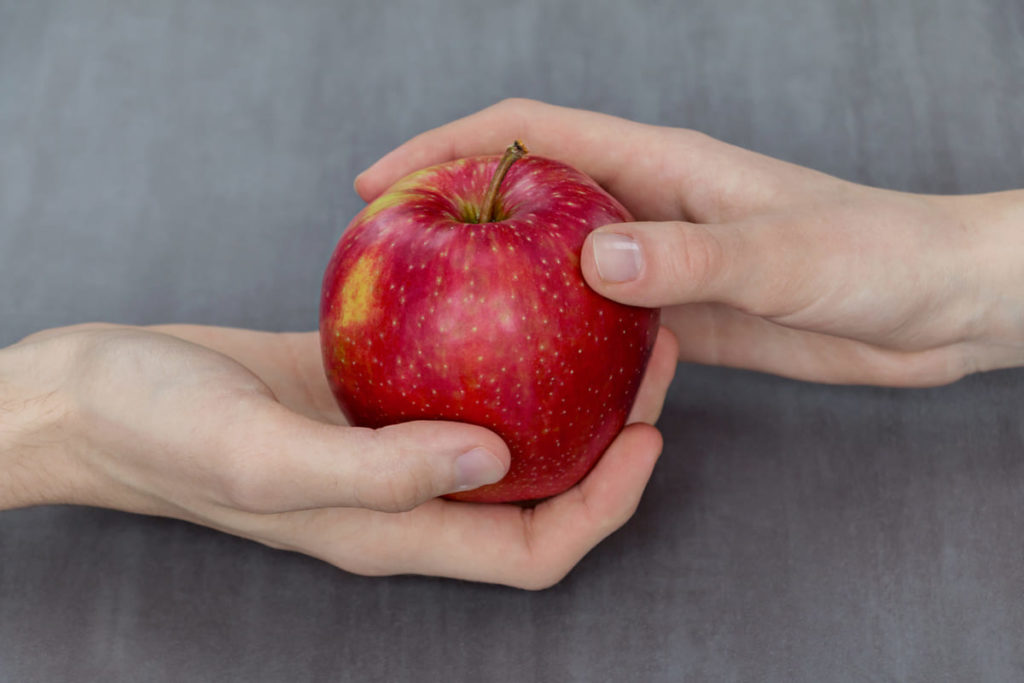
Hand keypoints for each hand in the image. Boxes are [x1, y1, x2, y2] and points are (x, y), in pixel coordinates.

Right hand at [0, 323, 676, 588]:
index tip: (649, 436)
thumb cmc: (166, 433)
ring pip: (507, 433)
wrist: (102, 392)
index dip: (604, 506)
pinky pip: (454, 381)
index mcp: (393, 531)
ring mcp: (389, 446)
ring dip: (565, 390)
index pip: (531, 551)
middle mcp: (405, 497)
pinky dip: (499, 352)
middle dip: (608, 440)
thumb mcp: (265, 455)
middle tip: (651, 361)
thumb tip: (499, 462)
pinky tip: (519, 292)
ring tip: (609, 323)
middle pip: (539, 490)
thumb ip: (379, 471)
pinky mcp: (369, 396)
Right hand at [358, 98, 1023, 385]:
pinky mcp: (679, 313)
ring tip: (434, 322)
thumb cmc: (880, 258)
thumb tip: (591, 258)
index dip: (446, 146)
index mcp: (660, 167)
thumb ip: (692, 257)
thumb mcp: (787, 255)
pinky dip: (552, 338)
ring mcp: (660, 260)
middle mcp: (648, 206)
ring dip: (494, 284)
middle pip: (524, 198)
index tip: (377, 183)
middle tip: (383, 261)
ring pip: (551, 264)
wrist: (940, 304)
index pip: (530, 133)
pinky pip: (596, 321)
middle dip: (451, 216)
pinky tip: (525, 372)